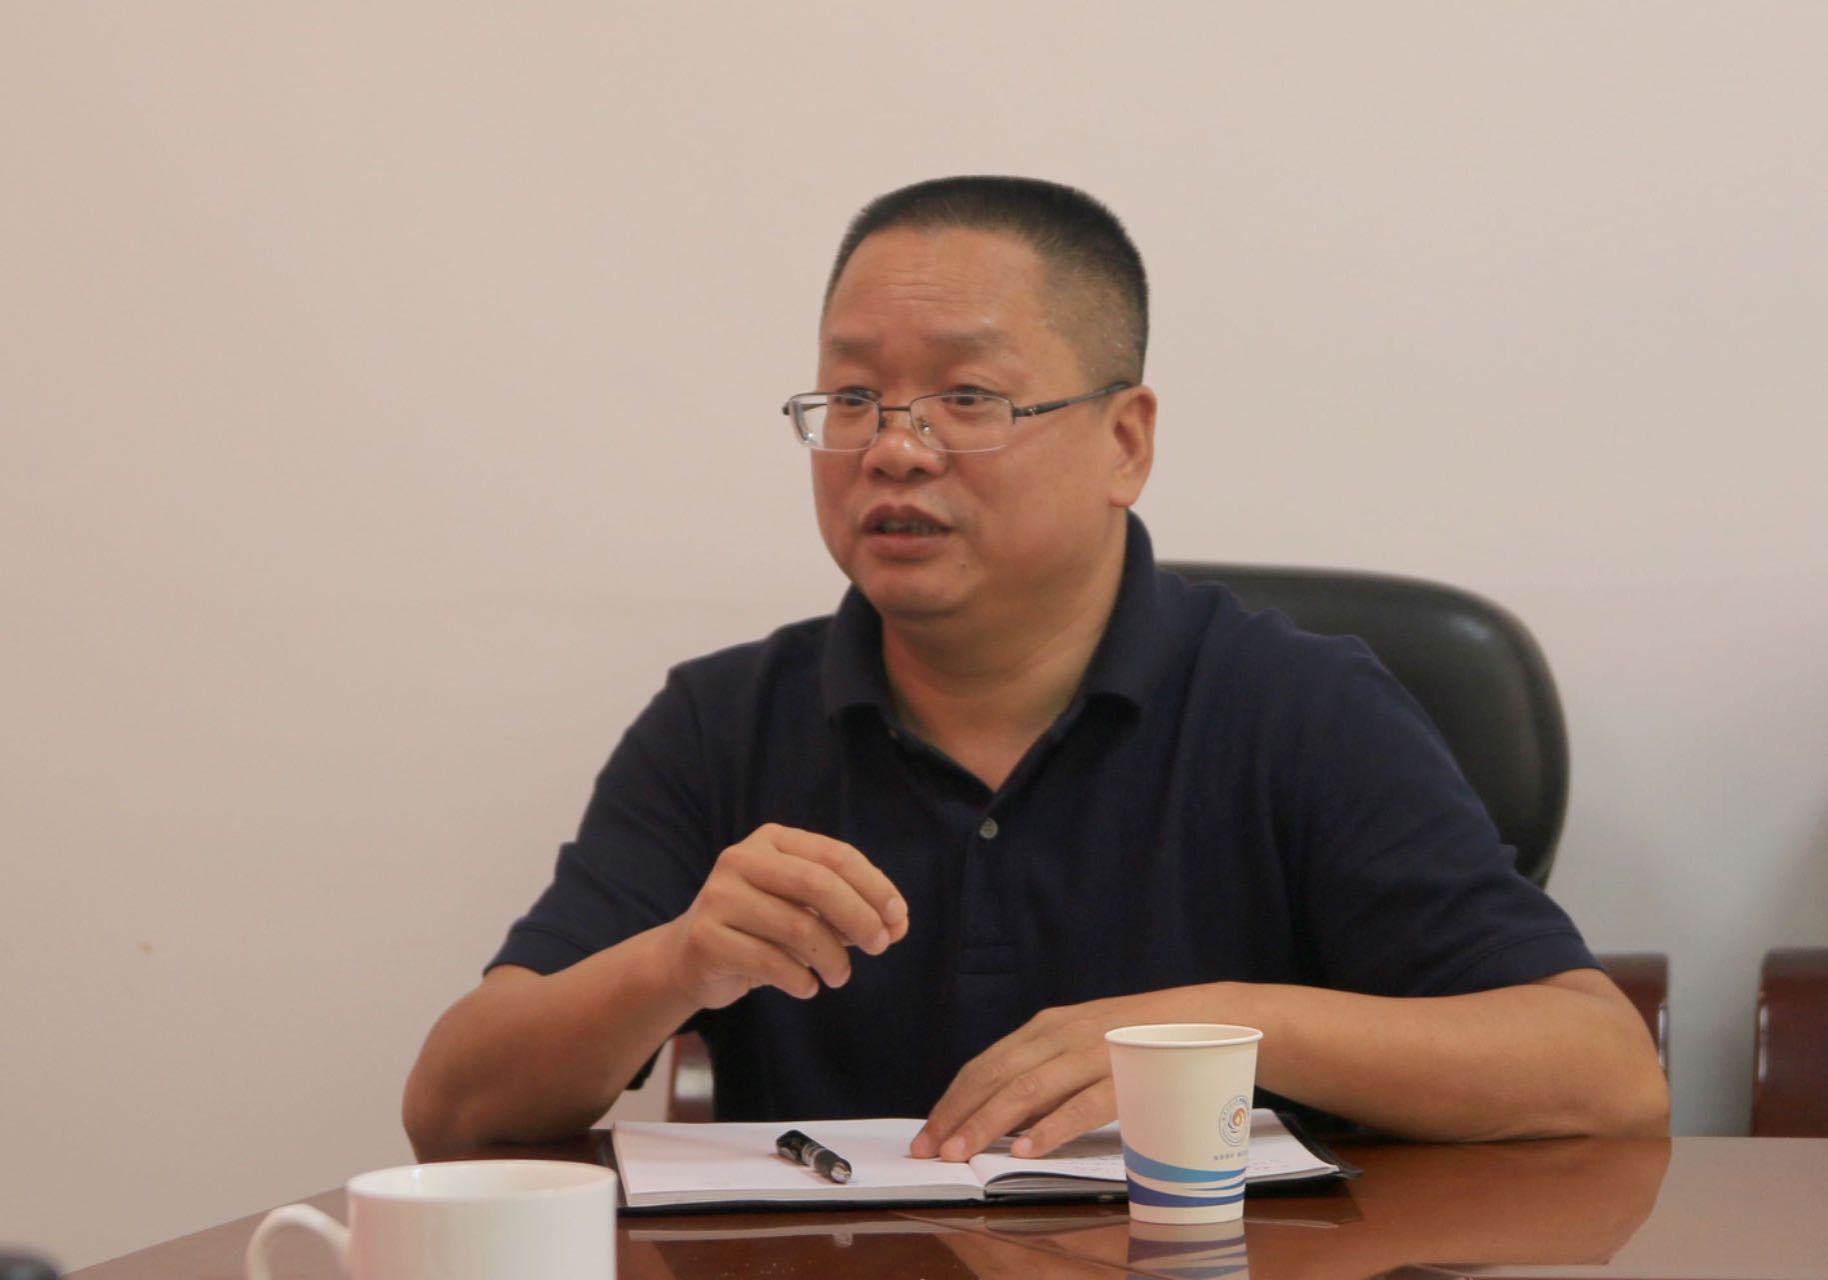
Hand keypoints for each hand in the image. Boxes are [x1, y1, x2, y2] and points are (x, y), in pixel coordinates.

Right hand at [661, 823, 908, 1009]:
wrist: (691, 957)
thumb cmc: (762, 928)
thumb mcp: (809, 911)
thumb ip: (853, 911)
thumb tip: (899, 924)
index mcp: (773, 840)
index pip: (835, 855)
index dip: (873, 886)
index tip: (897, 918)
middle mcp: (742, 859)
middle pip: (817, 883)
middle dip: (859, 917)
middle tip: (880, 946)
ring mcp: (719, 897)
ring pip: (798, 927)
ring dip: (832, 958)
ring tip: (839, 975)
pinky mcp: (707, 938)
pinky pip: (771, 962)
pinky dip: (801, 980)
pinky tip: (808, 987)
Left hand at [912, 987, 1191, 1161]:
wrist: (1205, 1018)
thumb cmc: (1135, 1041)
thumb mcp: (1080, 1046)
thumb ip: (1044, 1074)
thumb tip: (1002, 1120)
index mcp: (1047, 1027)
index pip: (985, 1064)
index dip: (953, 1099)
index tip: (928, 1132)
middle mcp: (1062, 1033)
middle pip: (996, 1075)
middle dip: (958, 1114)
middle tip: (930, 1150)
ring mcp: (1092, 1050)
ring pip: (1028, 1088)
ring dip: (989, 1122)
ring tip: (963, 1152)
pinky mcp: (1125, 1071)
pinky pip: (1082, 1102)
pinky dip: (1051, 1126)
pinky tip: (1027, 1147)